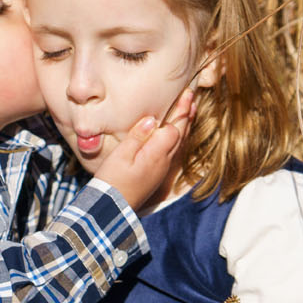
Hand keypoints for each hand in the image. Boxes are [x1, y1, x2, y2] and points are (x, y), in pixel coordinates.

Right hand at [94, 90, 195, 211]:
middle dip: (186, 115)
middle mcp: (164, 161)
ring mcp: (162, 168)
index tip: (186, 94)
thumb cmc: (112, 180)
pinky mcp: (157, 173)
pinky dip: (179, 138)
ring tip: (190, 110)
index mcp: (155, 154)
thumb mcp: (120, 155)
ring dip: (185, 125)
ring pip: (179, 143)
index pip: (173, 128)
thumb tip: (151, 119)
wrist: (111, 207)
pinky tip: (176, 134)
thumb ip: (137, 136)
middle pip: (180, 134)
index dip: (180, 111)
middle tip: (192, 97)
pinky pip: (173, 151)